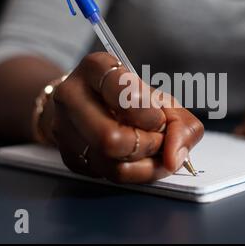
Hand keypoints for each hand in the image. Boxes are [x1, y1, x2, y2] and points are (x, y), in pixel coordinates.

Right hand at [45, 52, 203, 182]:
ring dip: (146, 164)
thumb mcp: (159, 98)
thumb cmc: (128, 98)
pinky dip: (136, 173)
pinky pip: (109, 177)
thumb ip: (180, 122)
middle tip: (158, 138)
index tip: (159, 119)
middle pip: (111, 138)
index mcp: (96, 68)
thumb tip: (175, 157)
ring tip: (153, 150)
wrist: (92, 104)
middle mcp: (72, 96)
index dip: (149, 114)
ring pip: (111, 164)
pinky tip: (141, 159)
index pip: (124, 94)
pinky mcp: (69, 156)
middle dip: (148, 145)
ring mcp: (65, 128)